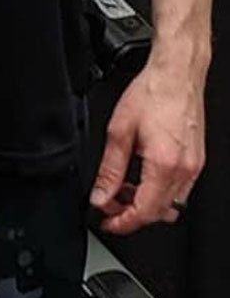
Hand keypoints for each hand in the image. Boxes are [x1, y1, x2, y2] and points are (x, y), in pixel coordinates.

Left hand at [90, 59, 205, 233]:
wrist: (176, 76)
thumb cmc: (151, 95)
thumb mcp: (119, 131)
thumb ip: (109, 168)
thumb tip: (101, 195)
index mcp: (164, 165)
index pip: (144, 211)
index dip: (123, 222)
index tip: (107, 222)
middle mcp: (184, 171)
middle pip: (159, 212)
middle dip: (131, 215)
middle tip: (108, 206)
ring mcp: (194, 168)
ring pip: (170, 203)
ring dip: (145, 203)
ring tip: (121, 190)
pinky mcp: (196, 161)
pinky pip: (178, 189)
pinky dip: (158, 190)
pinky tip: (140, 177)